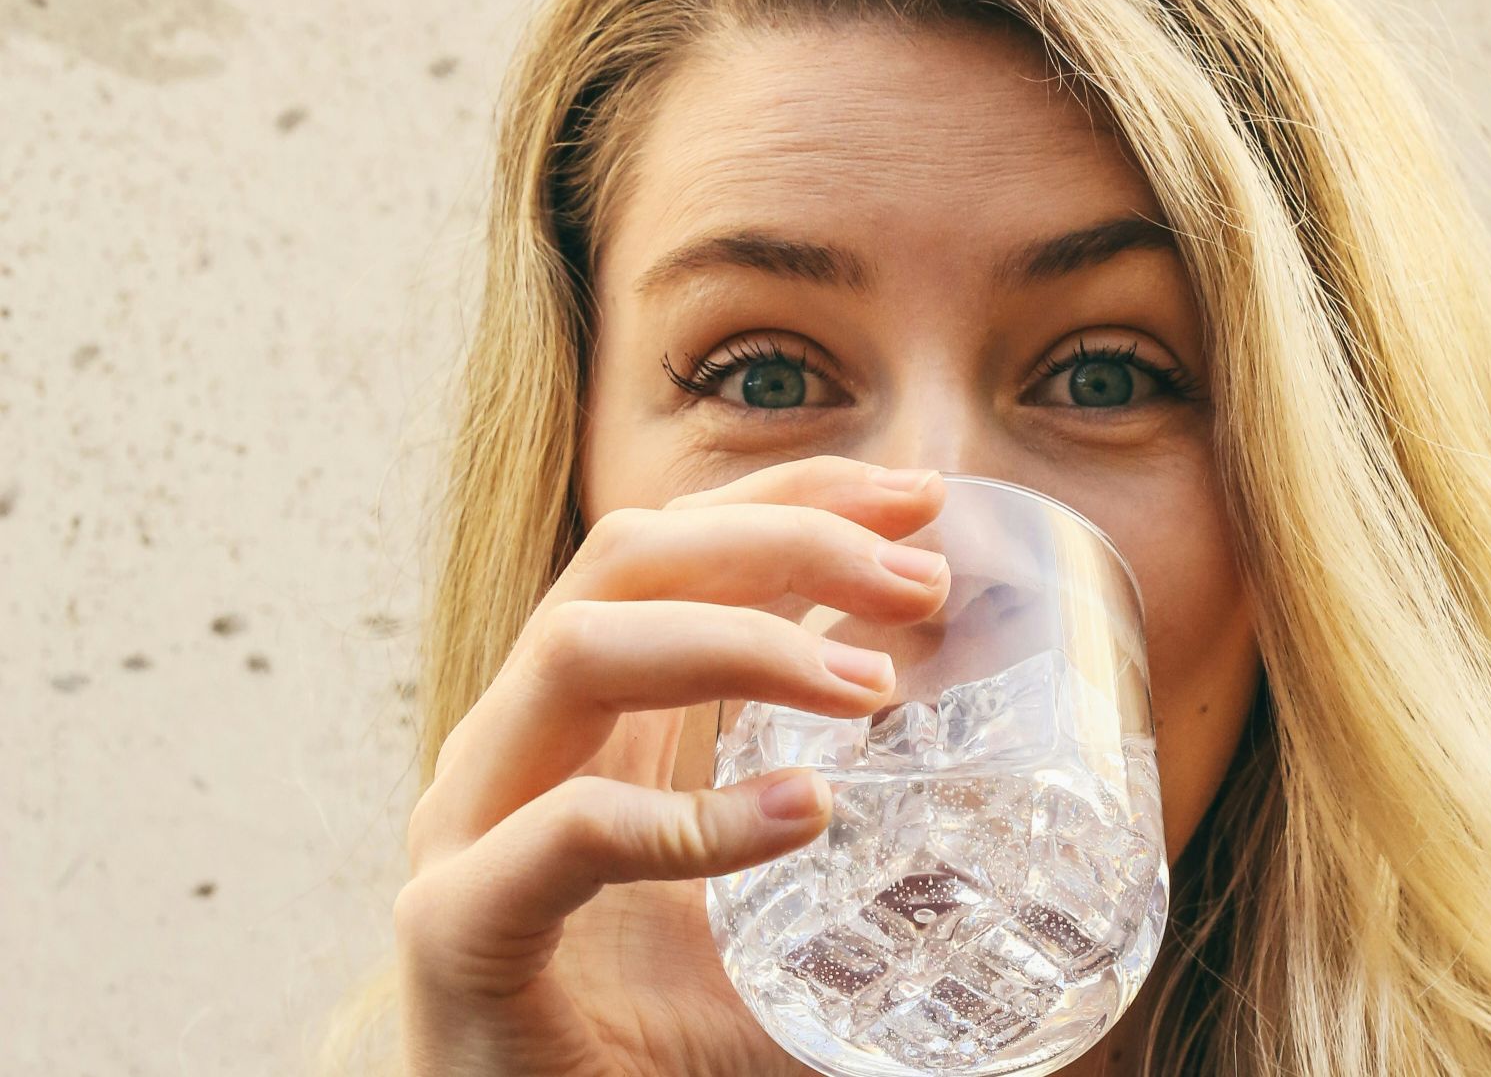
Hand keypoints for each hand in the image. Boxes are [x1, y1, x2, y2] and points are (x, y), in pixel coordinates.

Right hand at [394, 456, 949, 1075]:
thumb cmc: (643, 1038)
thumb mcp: (766, 914)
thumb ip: (843, 852)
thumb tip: (1006, 834)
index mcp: (582, 719)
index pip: (675, 548)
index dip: (791, 497)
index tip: (918, 497)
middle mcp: (516, 744)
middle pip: (628, 560)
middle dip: (783, 539)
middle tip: (921, 580)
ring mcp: (468, 826)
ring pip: (578, 648)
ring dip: (741, 640)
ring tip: (873, 687)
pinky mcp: (455, 927)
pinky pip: (567, 833)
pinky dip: (691, 817)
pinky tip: (801, 816)